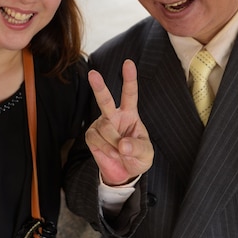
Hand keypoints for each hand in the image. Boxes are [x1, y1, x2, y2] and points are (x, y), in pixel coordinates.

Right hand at [86, 60, 152, 185]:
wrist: (123, 173)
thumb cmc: (137, 157)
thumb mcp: (146, 154)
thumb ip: (138, 148)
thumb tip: (123, 144)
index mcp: (130, 114)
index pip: (130, 94)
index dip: (129, 79)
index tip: (128, 63)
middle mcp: (114, 115)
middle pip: (105, 99)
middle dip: (99, 87)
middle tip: (93, 73)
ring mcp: (101, 124)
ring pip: (105, 127)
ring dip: (114, 142)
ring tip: (120, 152)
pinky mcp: (91, 135)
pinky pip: (96, 139)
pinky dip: (106, 148)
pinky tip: (112, 153)